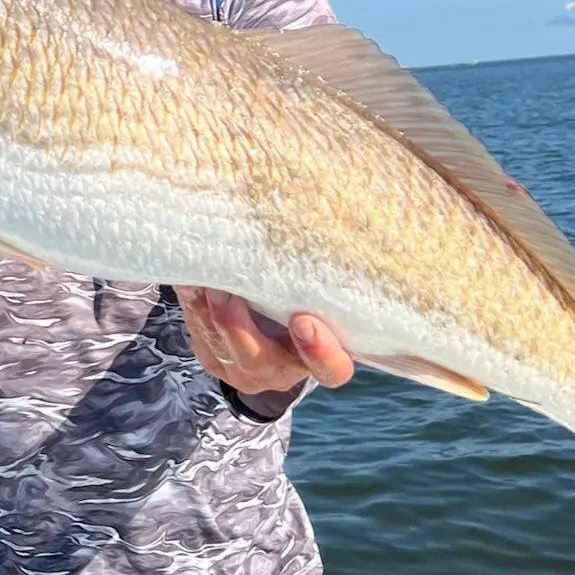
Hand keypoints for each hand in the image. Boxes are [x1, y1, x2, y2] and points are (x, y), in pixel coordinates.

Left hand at [174, 288, 354, 395]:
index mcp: (321, 359)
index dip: (319, 351)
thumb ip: (331, 271)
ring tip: (202, 275)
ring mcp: (243, 370)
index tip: (303, 320)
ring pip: (220, 346)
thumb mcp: (325, 293)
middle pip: (258, 359)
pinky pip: (198, 336)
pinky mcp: (214, 359)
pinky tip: (188, 280)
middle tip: (228, 291)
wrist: (276, 330)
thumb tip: (386, 203)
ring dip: (207, 310)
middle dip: (237, 325)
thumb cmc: (311, 300)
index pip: (331, 369)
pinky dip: (193, 306)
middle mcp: (282, 371)